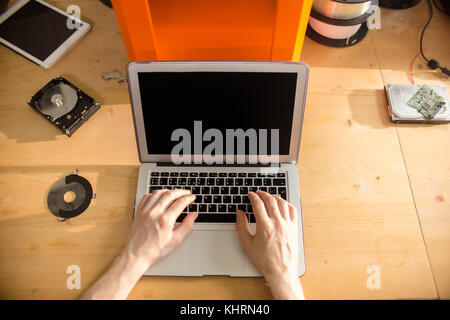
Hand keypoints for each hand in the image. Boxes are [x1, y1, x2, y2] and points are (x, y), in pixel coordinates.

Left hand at [80, 189, 196, 298]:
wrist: (136, 255)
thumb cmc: (155, 250)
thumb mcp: (175, 240)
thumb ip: (187, 225)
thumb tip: (194, 215)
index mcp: (165, 220)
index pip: (180, 202)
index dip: (188, 198)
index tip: (192, 197)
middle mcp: (154, 213)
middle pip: (170, 194)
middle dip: (180, 192)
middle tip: (186, 193)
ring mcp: (145, 211)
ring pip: (158, 193)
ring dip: (168, 191)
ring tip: (175, 193)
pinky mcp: (139, 211)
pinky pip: (147, 196)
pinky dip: (155, 194)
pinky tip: (160, 196)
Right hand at [235, 191, 303, 299]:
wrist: (280, 270)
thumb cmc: (264, 259)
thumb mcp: (247, 243)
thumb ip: (241, 226)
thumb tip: (239, 213)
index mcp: (264, 226)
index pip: (258, 204)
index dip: (253, 197)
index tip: (250, 195)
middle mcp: (277, 223)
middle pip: (270, 200)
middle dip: (263, 194)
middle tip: (258, 193)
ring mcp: (287, 224)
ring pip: (282, 203)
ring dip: (275, 196)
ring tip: (269, 196)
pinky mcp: (294, 228)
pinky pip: (292, 210)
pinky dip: (287, 204)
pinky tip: (282, 204)